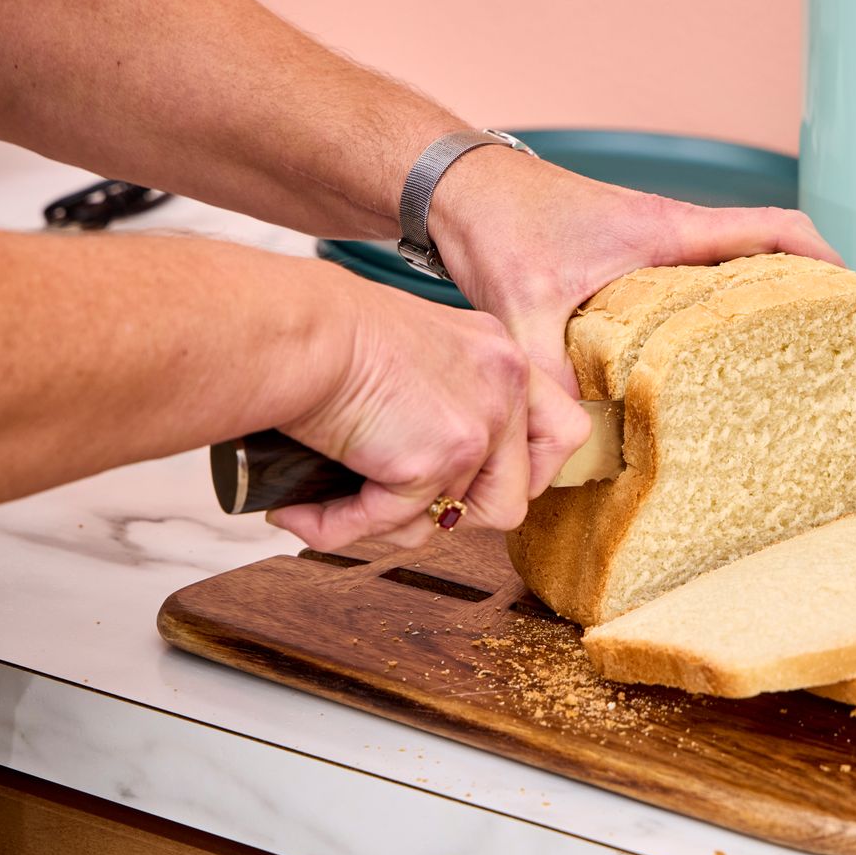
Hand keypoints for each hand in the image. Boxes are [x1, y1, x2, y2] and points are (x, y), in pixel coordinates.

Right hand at [264, 276, 590, 550]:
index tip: (482, 482)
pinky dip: (341, 526)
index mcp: (499, 356)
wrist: (294, 328)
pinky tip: (301, 511)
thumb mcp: (410, 354)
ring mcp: (479, 424)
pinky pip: (395, 523)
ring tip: (338, 504)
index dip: (529, 470)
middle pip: (520, 491)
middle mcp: (504, 386)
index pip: (561, 430)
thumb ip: (438, 405)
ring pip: (457, 520)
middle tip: (403, 503)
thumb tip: (433, 490)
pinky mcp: (439, 459)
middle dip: (463, 513)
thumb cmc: (324, 332)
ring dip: (394, 523)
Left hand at [427, 148, 843, 395]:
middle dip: (802, 293)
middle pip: (764, 254)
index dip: (823, 260)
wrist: (458, 190)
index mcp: (667, 230)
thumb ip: (547, 374)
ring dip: (754, 307)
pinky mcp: (627, 265)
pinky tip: (696, 367)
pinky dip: (706, 318)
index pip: (772, 229)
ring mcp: (651, 249)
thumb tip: (569, 442)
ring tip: (776, 363)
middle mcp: (669, 235)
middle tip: (828, 344)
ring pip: (726, 274)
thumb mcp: (524, 305)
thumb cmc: (499, 222)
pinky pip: (688, 289)